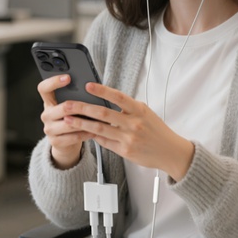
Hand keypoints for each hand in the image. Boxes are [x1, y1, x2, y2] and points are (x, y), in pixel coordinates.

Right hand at [37, 74, 95, 168]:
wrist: (66, 143)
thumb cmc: (73, 119)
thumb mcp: (71, 106)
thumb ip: (75, 97)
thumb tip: (92, 86)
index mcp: (48, 102)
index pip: (44, 88)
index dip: (54, 81)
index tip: (68, 77)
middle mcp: (46, 114)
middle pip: (63, 107)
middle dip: (80, 106)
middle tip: (92, 105)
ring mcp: (49, 129)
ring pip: (70, 123)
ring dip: (86, 122)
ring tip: (99, 119)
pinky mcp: (55, 142)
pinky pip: (73, 137)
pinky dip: (86, 134)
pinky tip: (95, 132)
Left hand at [62, 82, 195, 181]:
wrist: (170, 151)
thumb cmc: (156, 130)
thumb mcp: (145, 113)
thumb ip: (127, 108)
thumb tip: (105, 100)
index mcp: (139, 110)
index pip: (118, 97)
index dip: (102, 91)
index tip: (88, 85)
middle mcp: (134, 123)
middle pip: (103, 113)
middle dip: (83, 108)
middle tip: (68, 104)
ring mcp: (128, 138)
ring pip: (99, 129)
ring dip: (81, 124)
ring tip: (68, 120)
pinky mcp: (125, 151)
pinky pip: (104, 142)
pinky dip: (93, 135)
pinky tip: (82, 131)